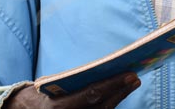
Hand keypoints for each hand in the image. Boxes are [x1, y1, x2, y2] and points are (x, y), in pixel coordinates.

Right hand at [4, 72, 140, 108]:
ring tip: (131, 82)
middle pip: (103, 107)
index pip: (92, 95)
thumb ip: (73, 80)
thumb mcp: (50, 84)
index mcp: (59, 107)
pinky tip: (118, 93)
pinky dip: (109, 104)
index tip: (130, 73)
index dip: (114, 84)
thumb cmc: (39, 95)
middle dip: (120, 92)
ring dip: (118, 98)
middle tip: (135, 77)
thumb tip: (103, 70)